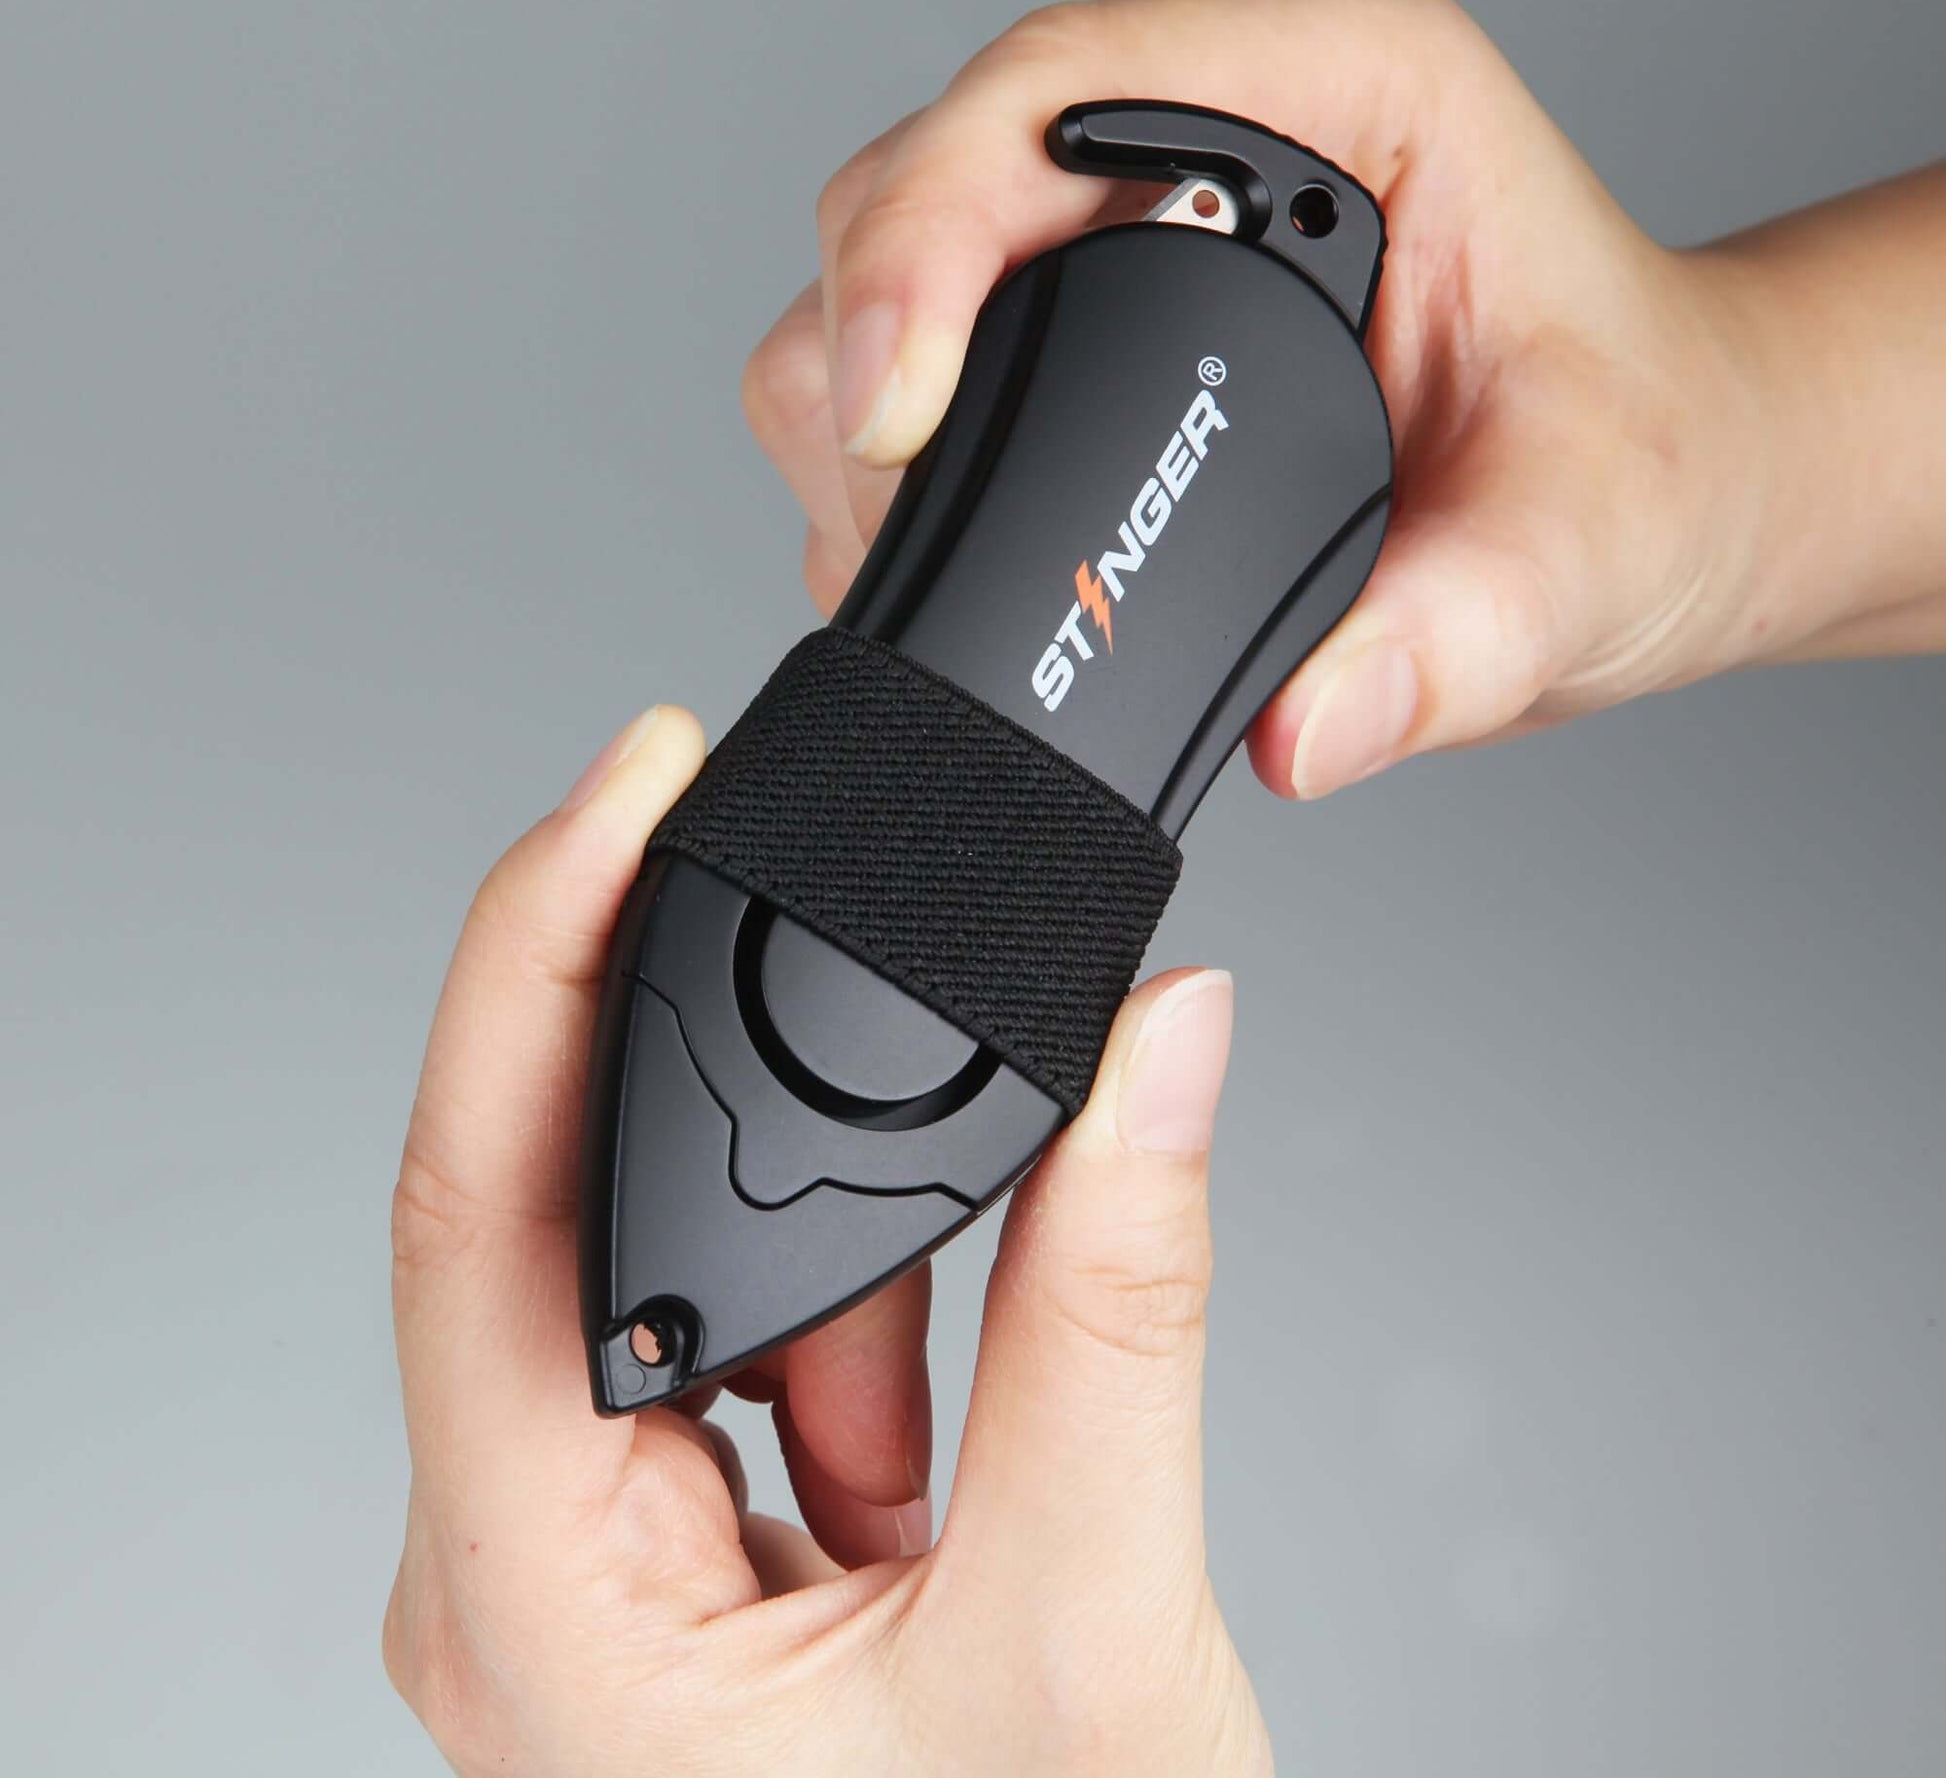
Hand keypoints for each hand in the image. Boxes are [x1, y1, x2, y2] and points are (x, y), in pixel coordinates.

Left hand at [384, 708, 1268, 1775]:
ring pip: (683, 1292)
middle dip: (753, 1125)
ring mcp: (581, 1572)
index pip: (478, 1188)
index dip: (537, 939)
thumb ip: (1122, 1305)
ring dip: (839, 1291)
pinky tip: (926, 1439)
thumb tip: (1157, 1053)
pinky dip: (852, 1348)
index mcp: (535, 1600)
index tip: (629, 772)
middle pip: (578, 1216)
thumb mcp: (1096, 1631)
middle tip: (897, 1080)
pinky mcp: (661, 1570)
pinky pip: (733, 1369)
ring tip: (952, 1444)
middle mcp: (516, 1571)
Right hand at [742, 0, 1945, 800]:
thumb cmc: (1638, 464)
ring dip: (869, 401)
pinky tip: (956, 537)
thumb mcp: (1578, 554)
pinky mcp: (1100, 295)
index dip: (925, 237)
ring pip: (900, 252)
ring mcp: (1146, 205)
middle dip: (875, 343)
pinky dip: (901, 449)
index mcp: (1345, 89)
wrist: (1656, 490)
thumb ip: (1450, 642)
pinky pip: (932, 341)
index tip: (888, 411)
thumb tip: (1300, 731)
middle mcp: (1222, 123)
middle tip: (899, 517)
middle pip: (935, 169)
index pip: (1058, 91)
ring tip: (932, 541)